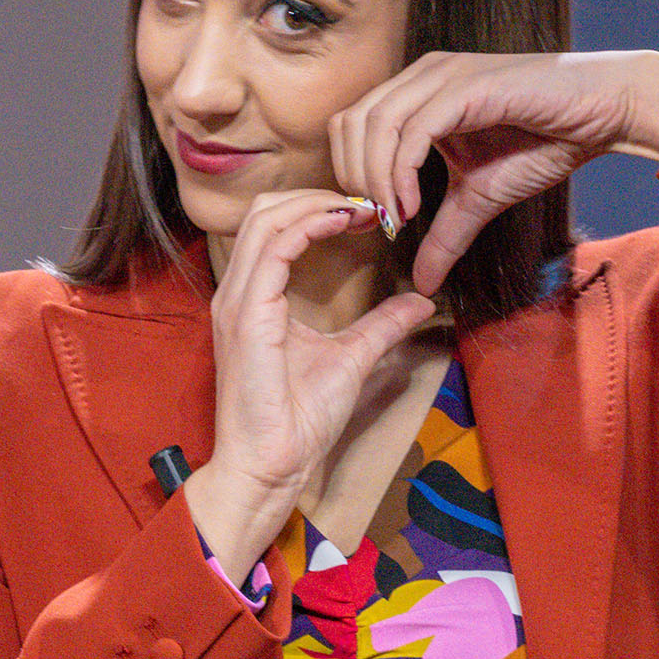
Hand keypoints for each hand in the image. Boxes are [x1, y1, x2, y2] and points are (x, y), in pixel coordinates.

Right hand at [185, 189, 437, 579]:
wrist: (272, 464)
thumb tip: (420, 303)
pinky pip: (274, 246)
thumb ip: (381, 326)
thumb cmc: (298, 420)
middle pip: (265, 209)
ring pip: (266, 217)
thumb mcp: (352, 359)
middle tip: (367, 201)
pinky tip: (345, 223)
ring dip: (316, 202)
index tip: (367, 211)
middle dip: (316, 193)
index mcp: (254, 297)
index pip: (276, 225)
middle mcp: (238, 291)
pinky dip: (310, 224)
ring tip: (361, 207)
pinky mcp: (246, 313)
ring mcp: (238, 300)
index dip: (319, 206)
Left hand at [328, 48, 658, 295]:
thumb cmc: (546, 141)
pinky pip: (413, 130)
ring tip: (397, 219)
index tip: (376, 223)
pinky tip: (415, 205)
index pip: (350, 127)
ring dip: (375, 179)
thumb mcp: (480, 198)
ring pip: (374, 124)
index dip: (349, 176)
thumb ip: (445, 235)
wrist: (602, 112)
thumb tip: (422, 284)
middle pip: (349, 122)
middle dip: (353, 179)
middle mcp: (422, 76)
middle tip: (380, 223)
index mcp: (416, 93)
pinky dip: (402, 172)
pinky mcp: (467, 86)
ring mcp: (442, 76)